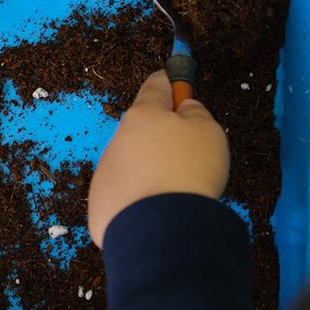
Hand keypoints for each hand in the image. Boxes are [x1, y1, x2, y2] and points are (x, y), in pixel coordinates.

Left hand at [88, 71, 228, 246]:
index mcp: (143, 114)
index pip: (155, 86)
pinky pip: (125, 192)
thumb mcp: (208, 132)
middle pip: (142, 128)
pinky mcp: (100, 202)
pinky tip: (158, 209)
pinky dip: (140, 196)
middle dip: (161, 135)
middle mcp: (118, 138)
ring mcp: (106, 171)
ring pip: (132, 162)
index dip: (169, 82)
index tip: (174, 81)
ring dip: (150, 168)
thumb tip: (183, 110)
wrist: (159, 228)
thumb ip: (196, 114)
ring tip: (176, 189)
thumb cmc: (189, 170)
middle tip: (188, 154)